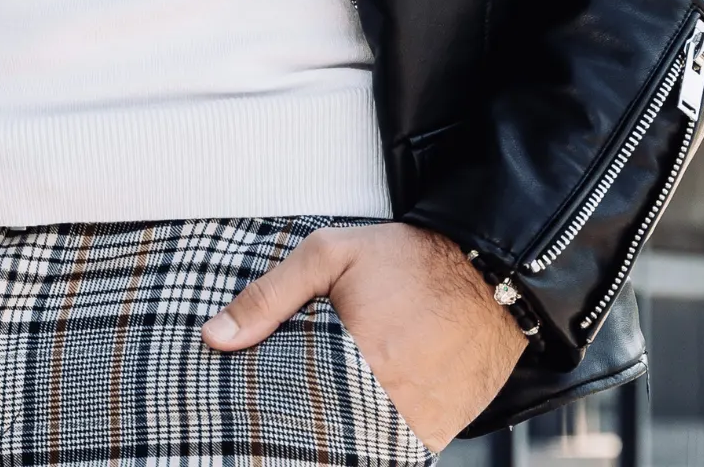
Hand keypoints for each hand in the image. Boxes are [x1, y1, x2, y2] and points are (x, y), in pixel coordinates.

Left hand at [201, 223, 526, 449]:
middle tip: (280, 406)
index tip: (245, 406)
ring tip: (316, 409)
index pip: (289, 402)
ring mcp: (417, 421)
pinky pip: (393, 449)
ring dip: (335, 429)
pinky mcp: (438, 432)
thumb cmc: (407, 259)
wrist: (488, 274)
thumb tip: (215, 336)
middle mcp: (388, 398)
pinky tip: (353, 415)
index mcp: (354, 356)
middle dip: (298, 420)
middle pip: (322, 428)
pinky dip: (371, 437)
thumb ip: (268, 297)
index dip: (266, 404)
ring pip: (358, 442)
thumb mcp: (328, 256)